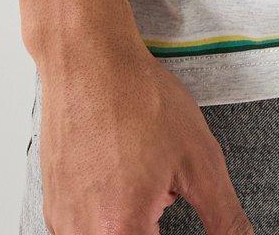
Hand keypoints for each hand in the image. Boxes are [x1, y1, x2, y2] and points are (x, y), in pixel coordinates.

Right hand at [35, 38, 252, 233]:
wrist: (89, 60)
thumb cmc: (138, 99)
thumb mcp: (200, 159)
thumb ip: (224, 216)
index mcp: (119, 230)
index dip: (168, 232)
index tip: (174, 199)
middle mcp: (82, 233)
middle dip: (152, 225)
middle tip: (162, 190)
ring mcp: (63, 220)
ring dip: (131, 222)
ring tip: (140, 176)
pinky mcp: (54, 205)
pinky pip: (88, 226)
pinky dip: (109, 211)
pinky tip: (121, 172)